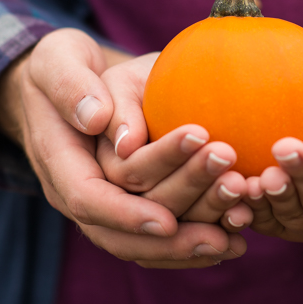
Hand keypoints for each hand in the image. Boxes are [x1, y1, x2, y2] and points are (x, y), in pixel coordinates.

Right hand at [0, 29, 244, 267]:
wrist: (69, 84)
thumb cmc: (65, 65)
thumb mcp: (61, 60)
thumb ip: (72, 86)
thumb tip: (98, 120)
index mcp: (59, 161)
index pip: (89, 200)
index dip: (127, 215)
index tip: (168, 220)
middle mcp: (79, 194)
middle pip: (123, 231)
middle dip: (178, 226)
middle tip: (230, 194)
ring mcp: (105, 205)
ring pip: (144, 243)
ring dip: (194, 240)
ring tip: (242, 220)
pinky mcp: (131, 207)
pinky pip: (158, 238)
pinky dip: (195, 243)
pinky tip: (236, 238)